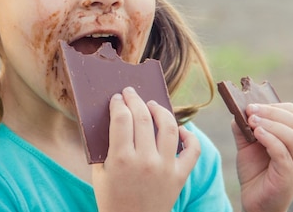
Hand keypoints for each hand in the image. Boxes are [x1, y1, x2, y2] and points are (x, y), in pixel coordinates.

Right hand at [92, 87, 200, 211]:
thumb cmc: (111, 199)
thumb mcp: (99, 173)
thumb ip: (104, 146)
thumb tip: (112, 117)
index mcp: (120, 160)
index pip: (121, 118)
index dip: (118, 103)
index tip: (117, 98)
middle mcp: (144, 161)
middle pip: (142, 117)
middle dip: (135, 99)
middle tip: (131, 93)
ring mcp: (165, 168)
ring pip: (168, 126)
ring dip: (160, 110)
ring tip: (152, 105)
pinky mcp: (180, 176)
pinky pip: (192, 150)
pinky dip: (189, 135)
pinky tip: (179, 129)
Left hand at [234, 103, 292, 211]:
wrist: (255, 202)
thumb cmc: (254, 172)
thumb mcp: (246, 145)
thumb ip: (243, 127)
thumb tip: (238, 109)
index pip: (292, 114)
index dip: (273, 106)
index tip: (251, 105)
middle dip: (270, 112)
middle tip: (250, 110)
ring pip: (292, 136)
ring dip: (270, 124)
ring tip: (252, 121)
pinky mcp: (290, 176)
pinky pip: (283, 153)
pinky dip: (270, 139)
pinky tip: (257, 134)